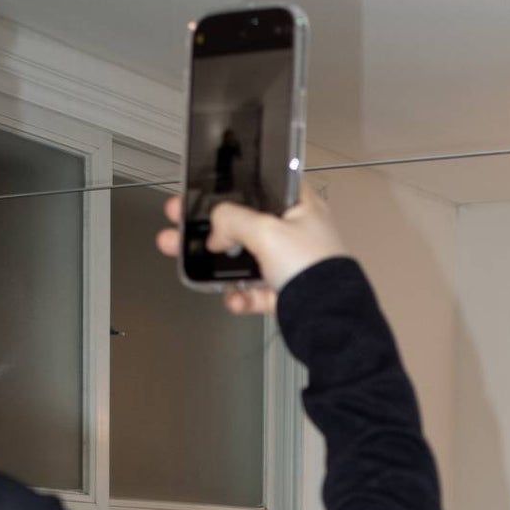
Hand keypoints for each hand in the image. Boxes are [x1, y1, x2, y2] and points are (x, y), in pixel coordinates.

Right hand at [156, 188, 347, 313]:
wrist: (331, 323)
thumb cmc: (313, 268)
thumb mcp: (267, 231)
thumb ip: (233, 219)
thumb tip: (216, 228)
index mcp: (301, 207)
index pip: (261, 186)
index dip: (229, 187)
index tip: (200, 192)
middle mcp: (297, 232)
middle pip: (244, 223)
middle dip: (208, 225)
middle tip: (178, 221)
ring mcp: (291, 264)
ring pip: (245, 258)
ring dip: (215, 262)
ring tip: (183, 257)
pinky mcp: (286, 293)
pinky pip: (255, 291)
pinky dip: (241, 295)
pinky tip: (232, 298)